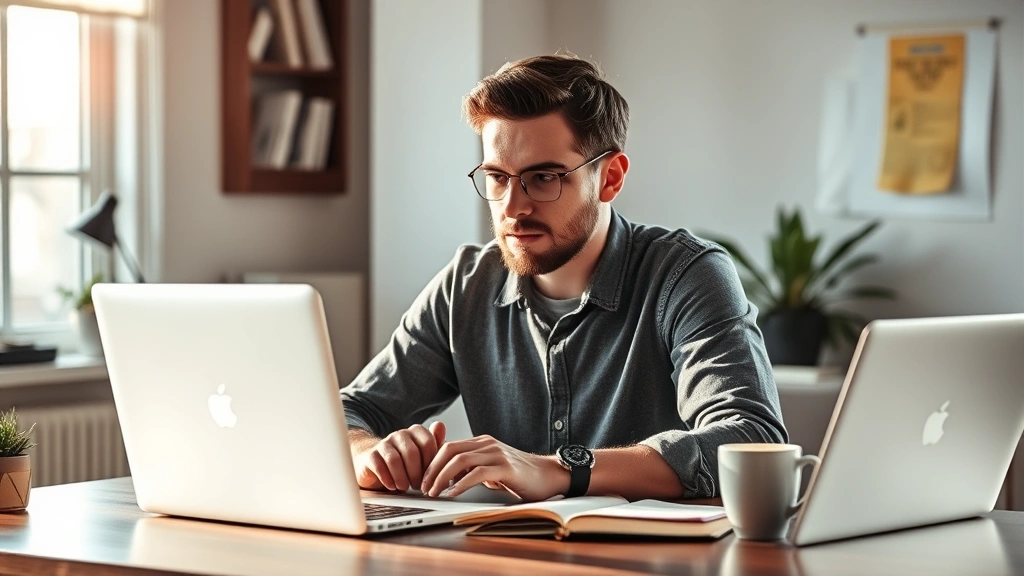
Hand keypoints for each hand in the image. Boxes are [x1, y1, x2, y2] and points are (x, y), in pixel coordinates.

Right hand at [352, 422, 445, 491]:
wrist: (377, 467)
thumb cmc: (406, 464)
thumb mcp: (425, 456)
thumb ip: (436, 444)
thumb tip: (441, 426)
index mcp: (416, 432)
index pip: (428, 443)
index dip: (430, 463)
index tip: (430, 477)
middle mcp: (400, 434)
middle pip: (411, 452)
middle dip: (416, 474)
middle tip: (418, 487)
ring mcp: (384, 443)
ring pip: (394, 460)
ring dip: (402, 478)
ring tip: (405, 488)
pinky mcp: (371, 455)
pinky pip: (379, 466)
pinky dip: (388, 479)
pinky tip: (392, 486)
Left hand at [420, 435, 569, 501]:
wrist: (550, 475)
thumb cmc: (520, 475)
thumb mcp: (491, 468)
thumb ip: (473, 468)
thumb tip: (448, 478)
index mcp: (481, 442)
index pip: (447, 447)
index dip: (431, 463)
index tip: (422, 480)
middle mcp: (487, 444)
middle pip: (449, 450)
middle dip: (431, 469)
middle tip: (424, 487)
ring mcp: (497, 454)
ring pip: (460, 460)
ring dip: (442, 477)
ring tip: (434, 492)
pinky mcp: (506, 467)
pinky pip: (477, 473)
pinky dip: (461, 483)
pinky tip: (453, 493)